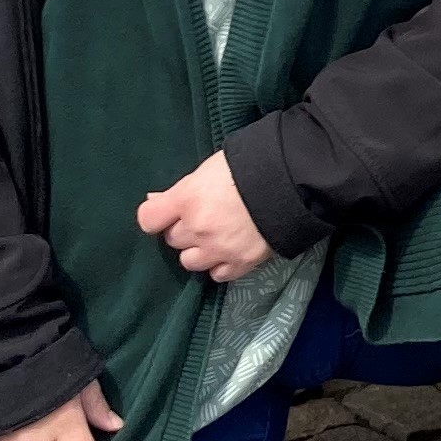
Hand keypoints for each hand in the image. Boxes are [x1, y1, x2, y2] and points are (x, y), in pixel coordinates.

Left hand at [135, 152, 276, 282]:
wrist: (292, 181)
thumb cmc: (248, 165)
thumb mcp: (209, 169)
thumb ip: (182, 188)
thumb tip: (155, 200)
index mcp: (187, 199)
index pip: (148, 219)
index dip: (155, 216)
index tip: (164, 213)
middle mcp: (198, 228)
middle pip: (172, 239)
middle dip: (183, 229)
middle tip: (202, 216)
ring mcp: (219, 249)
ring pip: (189, 261)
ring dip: (198, 250)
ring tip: (215, 236)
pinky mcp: (241, 263)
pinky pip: (216, 274)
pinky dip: (220, 264)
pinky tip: (229, 249)